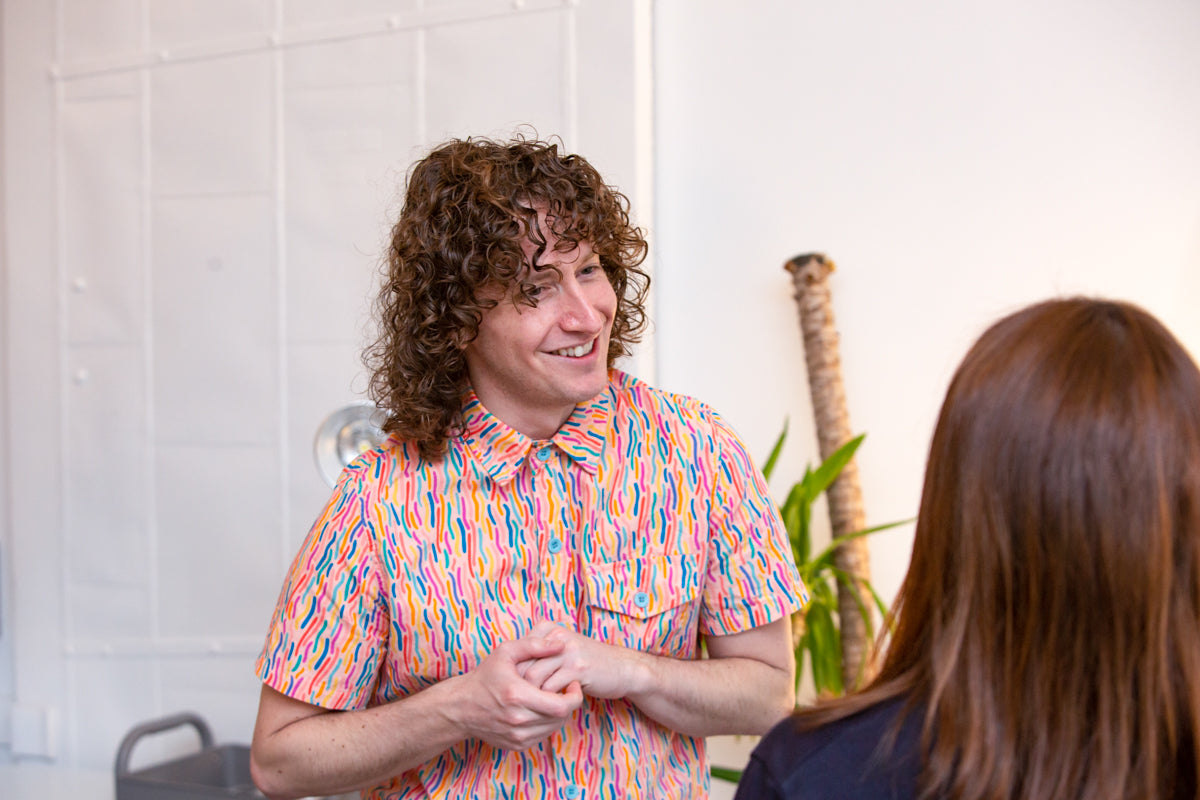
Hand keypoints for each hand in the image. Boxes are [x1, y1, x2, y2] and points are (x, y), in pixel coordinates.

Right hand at [451, 633, 583, 750]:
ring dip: (559, 714)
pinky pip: (542, 736)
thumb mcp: (506, 652)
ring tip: (553, 697)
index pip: (562, 706)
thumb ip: (534, 645)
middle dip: (569, 703)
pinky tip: (541, 710)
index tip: (572, 683)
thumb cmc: (485, 677)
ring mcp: (517, 736)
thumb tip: (560, 644)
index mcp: (518, 696)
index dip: (575, 696)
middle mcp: (518, 720)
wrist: (461, 707)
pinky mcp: (516, 745)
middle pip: (561, 718)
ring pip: (554, 728)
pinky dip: (547, 724)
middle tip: (566, 689)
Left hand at [518, 622, 647, 700]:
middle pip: (523, 664)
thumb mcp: (562, 649)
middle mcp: (557, 636)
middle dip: (518, 687)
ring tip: (532, 707)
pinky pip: (551, 689)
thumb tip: (510, 673)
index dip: (511, 674)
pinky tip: (549, 707)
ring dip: (531, 697)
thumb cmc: (587, 662)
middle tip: (517, 703)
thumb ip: (538, 654)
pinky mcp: (578, 669)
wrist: (622, 668)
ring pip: (534, 678)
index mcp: (549, 628)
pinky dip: (546, 701)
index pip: (518, 651)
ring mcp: (568, 651)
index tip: (512, 689)